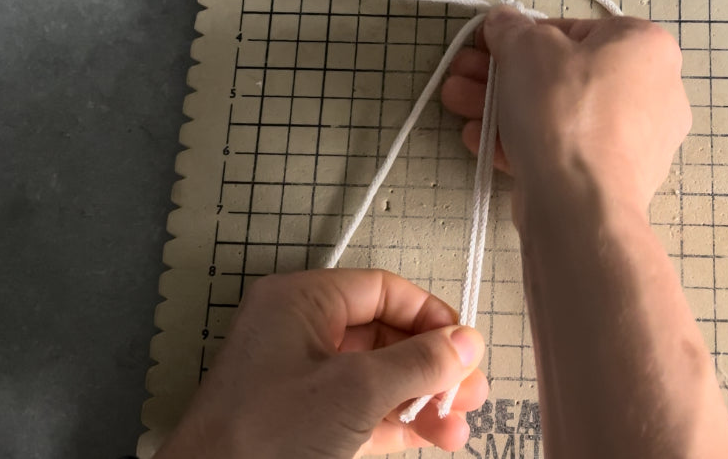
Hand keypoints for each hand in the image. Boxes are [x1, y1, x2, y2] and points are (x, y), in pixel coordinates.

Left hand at [154, 269, 487, 458]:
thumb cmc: (258, 438)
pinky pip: (363, 409)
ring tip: (456, 425)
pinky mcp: (304, 421)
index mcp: (300, 302)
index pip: (382, 290)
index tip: (463, 347)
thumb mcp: (355, 391)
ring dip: (422, 399)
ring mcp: (301, 380)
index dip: (429, 316)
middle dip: (432, 365)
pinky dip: (398, 421)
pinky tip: (431, 436)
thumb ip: (418, 363)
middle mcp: (300, 333)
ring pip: (378, 376)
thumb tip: (463, 343)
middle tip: (468, 391)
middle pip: (385, 334)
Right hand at [441, 5, 691, 212]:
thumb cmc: (563, 111)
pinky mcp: (617, 179)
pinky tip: (481, 140)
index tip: (487, 44)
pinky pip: (567, 149)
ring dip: (505, 107)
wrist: (580, 203)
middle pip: (564, 75)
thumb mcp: (525, 49)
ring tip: (458, 106)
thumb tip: (503, 21)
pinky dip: (526, 142)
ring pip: (560, 115)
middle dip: (503, 74)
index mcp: (646, 46)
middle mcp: (654, 91)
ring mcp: (639, 141)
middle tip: (464, 74)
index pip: (575, 29)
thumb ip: (510, 28)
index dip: (522, 35)